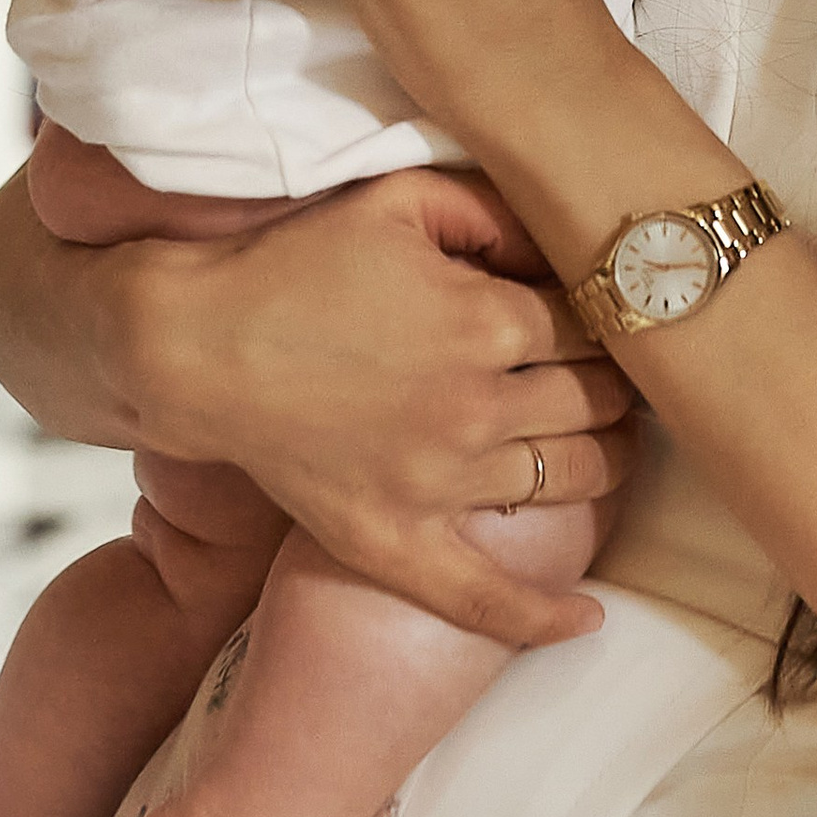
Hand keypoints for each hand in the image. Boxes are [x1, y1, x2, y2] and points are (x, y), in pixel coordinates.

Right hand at [159, 164, 634, 641]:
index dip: (609, 318)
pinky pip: (483, 597)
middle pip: (597, 403)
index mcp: (486, 322)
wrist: (196, 344)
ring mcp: (437, 484)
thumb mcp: (398, 199)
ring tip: (608, 444)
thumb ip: (492, 208)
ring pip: (569, 483)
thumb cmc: (295, 262)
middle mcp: (476, 409)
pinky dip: (543, 615)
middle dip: (618, 385)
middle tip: (619, 376)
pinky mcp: (395, 541)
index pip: (594, 326)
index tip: (608, 317)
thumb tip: (560, 238)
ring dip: (605, 463)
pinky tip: (587, 616)